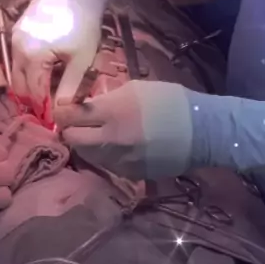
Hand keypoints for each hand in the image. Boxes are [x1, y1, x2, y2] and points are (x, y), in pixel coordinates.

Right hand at [12, 0, 99, 119]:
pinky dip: (27, 68)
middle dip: (31, 100)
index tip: (53, 120)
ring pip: (16, 71)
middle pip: (19, 85)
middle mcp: (17, 48)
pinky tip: (43, 72)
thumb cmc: (84, 23)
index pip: (33, 92)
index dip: (43, 108)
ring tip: (46, 92)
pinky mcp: (17, 29)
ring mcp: (15, 37)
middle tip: (47, 109)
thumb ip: (70, 88)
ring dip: (28, 84)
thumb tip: (61, 112)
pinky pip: (18, 57)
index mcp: (32, 57)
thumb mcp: (82, 60)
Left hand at [55, 81, 193, 180]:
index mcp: (112, 112)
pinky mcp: (130, 174)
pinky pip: (107, 165)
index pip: (69, 116)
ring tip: (98, 134)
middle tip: (75, 124)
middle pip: (71, 139)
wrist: (203, 131)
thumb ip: (106, 98)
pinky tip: (117, 146)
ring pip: (87, 155)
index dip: (62, 112)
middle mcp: (111, 139)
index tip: (64, 110)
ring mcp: (120, 160)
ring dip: (87, 144)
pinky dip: (105, 156)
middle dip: (69, 131)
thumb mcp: (135, 89)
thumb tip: (83, 106)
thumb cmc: (170, 102)